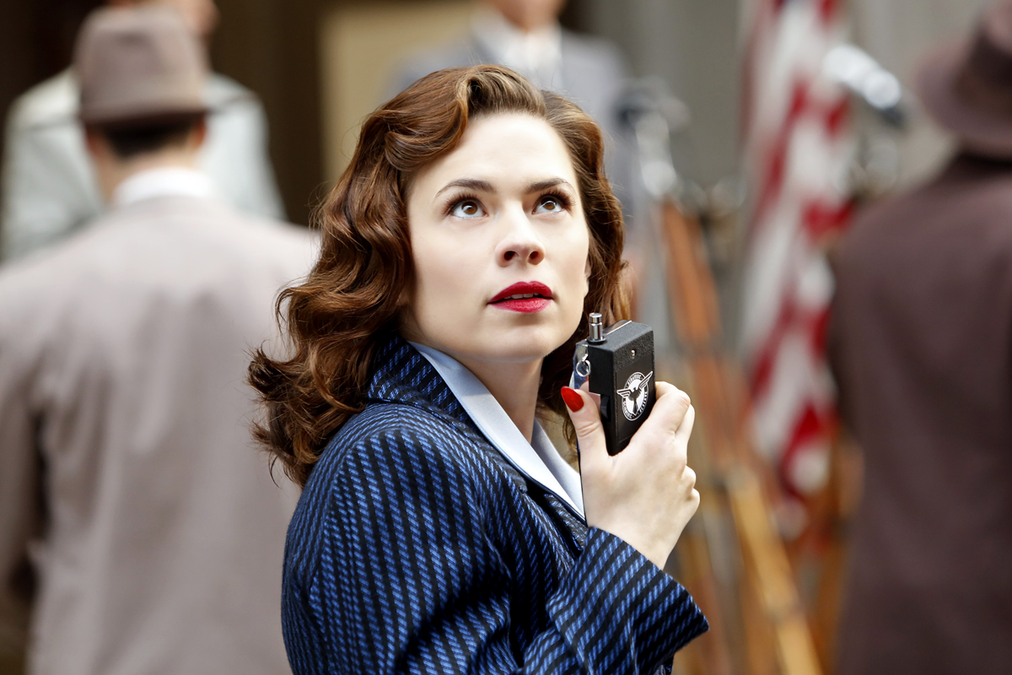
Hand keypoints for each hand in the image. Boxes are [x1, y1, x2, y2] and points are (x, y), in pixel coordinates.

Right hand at [562, 381, 698, 568]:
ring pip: (680, 450)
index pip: (678, 398)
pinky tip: (643, 493)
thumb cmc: (609, 513)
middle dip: (664, 413)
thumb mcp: (592, 465)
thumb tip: (577, 394)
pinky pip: (681, 478)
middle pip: (684, 417)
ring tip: (632, 469)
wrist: (628, 559)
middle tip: (638, 425)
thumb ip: (587, 425)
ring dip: (662, 450)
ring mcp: (688, 481)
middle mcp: (679, 458)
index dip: (664, 389)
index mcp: (656, 443)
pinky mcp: (690, 501)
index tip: (645, 395)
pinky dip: (666, 477)